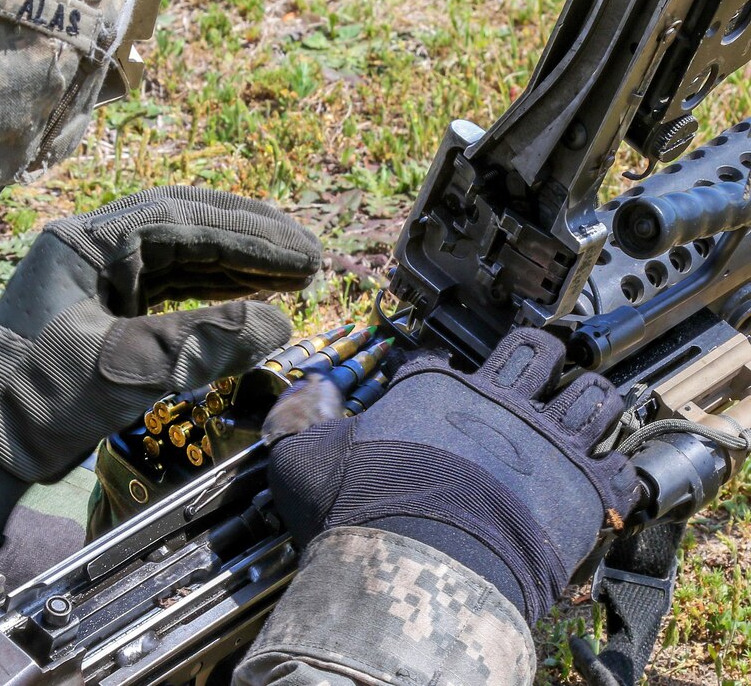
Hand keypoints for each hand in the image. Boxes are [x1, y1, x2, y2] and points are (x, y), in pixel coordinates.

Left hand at [0, 186, 320, 481]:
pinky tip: (250, 298)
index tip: (301, 254)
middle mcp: (92, 246)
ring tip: (294, 276)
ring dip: (238, 265)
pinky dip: (214, 291)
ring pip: (182, 255)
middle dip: (250, 241)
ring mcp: (99, 275)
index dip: (248, 236)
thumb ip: (198, 344)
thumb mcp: (118, 373)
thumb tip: (279, 323)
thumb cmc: (32, 405)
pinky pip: (171, 286)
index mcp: (84, 242)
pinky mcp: (107, 307)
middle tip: (309, 257)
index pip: (180, 221)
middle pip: (186, 226)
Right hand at [268, 329, 638, 622]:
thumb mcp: (302, 459)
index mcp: (433, 392)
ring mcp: (546, 443)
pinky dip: (615, 473)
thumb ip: (299, 419)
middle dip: (537, 354)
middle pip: (536, 349)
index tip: (431, 387)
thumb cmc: (359, 515)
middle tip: (531, 371)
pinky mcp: (583, 489)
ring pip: (593, 392)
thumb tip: (306, 388)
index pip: (441, 359)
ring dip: (587, 401)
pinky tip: (599, 483)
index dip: (435, 371)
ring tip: (575, 417)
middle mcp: (495, 404)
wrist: (417, 573)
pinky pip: (623, 466)